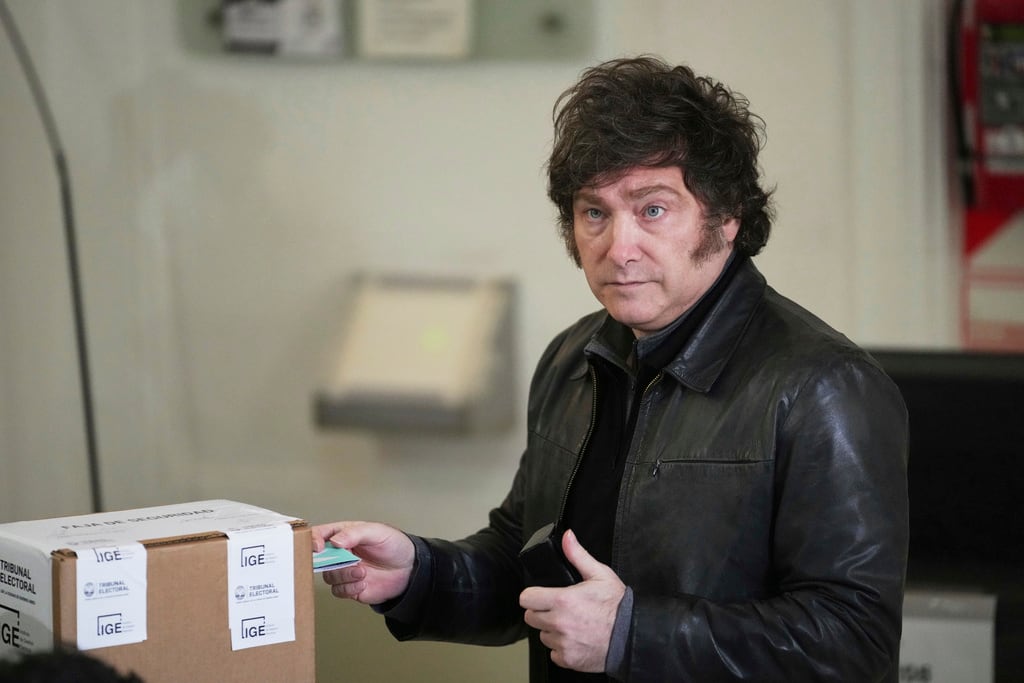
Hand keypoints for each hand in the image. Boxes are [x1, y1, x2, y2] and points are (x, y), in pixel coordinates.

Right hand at [312, 521, 415, 604]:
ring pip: (329, 576)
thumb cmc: (394, 545)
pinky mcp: (349, 587)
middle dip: (331, 562)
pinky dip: (350, 588)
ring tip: (363, 571)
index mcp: (343, 534)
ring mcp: (344, 570)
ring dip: (344, 575)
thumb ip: (354, 533)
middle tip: (347, 561)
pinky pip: (338, 591)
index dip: (313, 540)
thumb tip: (334, 541)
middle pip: (320, 559)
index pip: (320, 534)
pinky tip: (364, 582)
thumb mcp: (376, 532)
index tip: (319, 547)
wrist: (409, 569)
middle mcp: (340, 553)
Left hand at [519, 529, 625, 672]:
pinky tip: (575, 638)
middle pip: (531, 618)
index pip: (526, 599)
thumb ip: (577, 555)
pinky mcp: (568, 659)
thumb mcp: (599, 574)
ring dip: (551, 630)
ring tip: (570, 624)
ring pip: (543, 635)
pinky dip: (561, 647)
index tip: (540, 595)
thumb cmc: (618, 606)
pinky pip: (553, 653)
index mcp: (562, 601)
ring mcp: (563, 643)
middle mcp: (559, 623)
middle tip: (558, 609)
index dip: (532, 595)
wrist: (632, 636)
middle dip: (541, 612)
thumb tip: (567, 537)